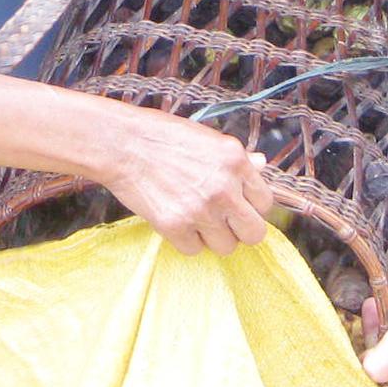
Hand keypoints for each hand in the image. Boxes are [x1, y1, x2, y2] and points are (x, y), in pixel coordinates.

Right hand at [104, 110, 274, 256]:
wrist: (123, 144)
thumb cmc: (163, 137)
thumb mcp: (208, 138)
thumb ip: (237, 158)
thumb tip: (261, 165)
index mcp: (235, 162)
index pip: (264, 203)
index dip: (250, 206)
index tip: (237, 204)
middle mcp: (224, 188)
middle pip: (254, 233)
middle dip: (240, 230)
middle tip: (223, 221)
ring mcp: (201, 210)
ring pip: (226, 247)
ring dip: (212, 237)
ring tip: (195, 217)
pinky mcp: (176, 226)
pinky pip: (194, 250)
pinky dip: (185, 240)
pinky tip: (175, 219)